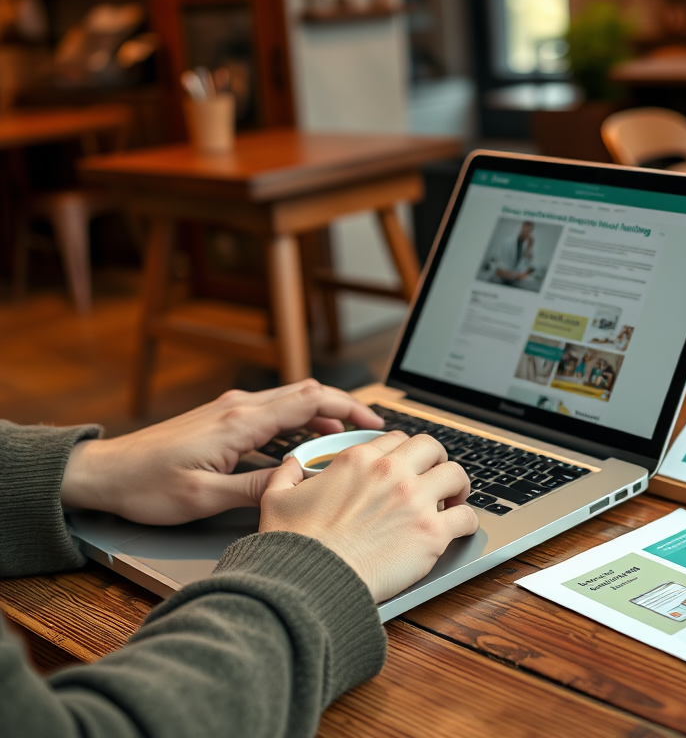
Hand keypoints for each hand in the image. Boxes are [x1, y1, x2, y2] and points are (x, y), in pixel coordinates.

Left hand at [61, 380, 383, 524]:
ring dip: (322, 418)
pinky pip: (273, 412)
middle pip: (306, 394)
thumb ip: (257, 489)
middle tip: (372, 432)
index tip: (375, 423)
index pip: (309, 401)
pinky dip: (299, 424)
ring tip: (346, 444)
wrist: (103, 472)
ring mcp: (230, 409)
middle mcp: (239, 406)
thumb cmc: (147, 486)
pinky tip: (306, 447)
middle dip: (344, 409)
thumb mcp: (205, 497)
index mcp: (240, 421)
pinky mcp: (222, 418)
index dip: (348, 409)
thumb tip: (300, 484)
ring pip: (291, 401)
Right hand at [259, 431, 478, 602]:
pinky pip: (466, 517)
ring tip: (455, 499)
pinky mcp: (431, 532)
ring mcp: (414, 500)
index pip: (396, 439)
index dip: (404, 452)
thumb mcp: (276, 498)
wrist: (309, 581)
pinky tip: (460, 528)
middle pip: (431, 447)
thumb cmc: (293, 545)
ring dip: (458, 486)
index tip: (407, 466)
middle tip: (436, 477)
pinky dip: (467, 521)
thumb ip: (286, 475)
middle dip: (436, 459)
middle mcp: (391, 472)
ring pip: (455, 474)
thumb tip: (290, 464)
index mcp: (358, 460)